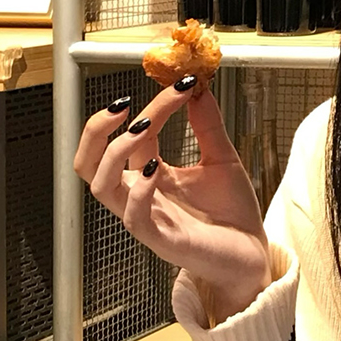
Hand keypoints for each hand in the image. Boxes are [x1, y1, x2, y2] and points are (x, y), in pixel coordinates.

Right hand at [75, 80, 270, 321]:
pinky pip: (133, 218)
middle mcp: (140, 195)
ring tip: (141, 127)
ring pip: (101, 187)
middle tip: (123, 105)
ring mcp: (147, 218)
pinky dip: (139, 191)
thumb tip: (199, 88)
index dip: (154, 104)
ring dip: (114, 152)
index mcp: (149, 175)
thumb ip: (207, 126)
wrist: (251, 256)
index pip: (133, 133)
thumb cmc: (232, 215)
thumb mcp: (222, 159)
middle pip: (89, 162)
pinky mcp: (161, 240)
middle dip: (95, 129)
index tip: (183, 84)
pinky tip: (154, 171)